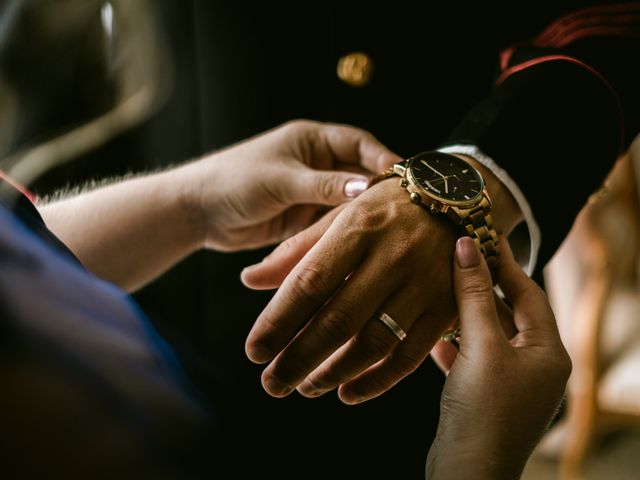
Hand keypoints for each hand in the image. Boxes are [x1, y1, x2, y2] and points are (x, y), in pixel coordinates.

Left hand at [178, 119, 399, 251]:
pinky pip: (333, 224)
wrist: (199, 211)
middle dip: (378, 190)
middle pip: (359, 174)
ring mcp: (312, 193)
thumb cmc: (234, 181)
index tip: (401, 178)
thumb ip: (323, 185)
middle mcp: (317, 165)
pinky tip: (364, 246)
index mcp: (312, 141)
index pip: (358, 143)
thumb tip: (365, 187)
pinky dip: (345, 233)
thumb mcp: (282, 180)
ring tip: (389, 230)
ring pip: (348, 203)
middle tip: (404, 210)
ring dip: (364, 215)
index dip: (382, 159)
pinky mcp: (305, 219)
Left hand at [241, 154, 522, 403]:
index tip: (254, 351)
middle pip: (339, 319)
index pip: (310, 282)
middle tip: (272, 384)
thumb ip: (296, 250)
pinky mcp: (446, 307)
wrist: (456, 200)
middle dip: (299, 358)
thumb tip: (250, 279)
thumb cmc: (385, 208)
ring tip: (304, 388)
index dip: (278, 321)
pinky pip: (411, 355)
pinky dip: (378, 381)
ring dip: (334, 373)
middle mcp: (393, 256)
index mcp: (359, 227)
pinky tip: (348, 393)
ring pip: (374, 342)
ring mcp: (424, 284)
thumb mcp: (340, 215)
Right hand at [425, 237, 570, 479]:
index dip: (505, 262)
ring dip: (466, 314)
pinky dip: (457, 344)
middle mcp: (537, 365)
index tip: (484, 235)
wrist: (468, 472)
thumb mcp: (481, 346)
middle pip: (510, 312)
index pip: (528, 292)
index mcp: (548, 350)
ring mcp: (513, 382)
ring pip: (489, 335)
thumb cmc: (483, 411)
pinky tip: (434, 335)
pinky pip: (475, 358)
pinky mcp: (489, 396)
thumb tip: (467, 247)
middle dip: (483, 286)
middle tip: (458, 257)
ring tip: (441, 288)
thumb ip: (474, 296)